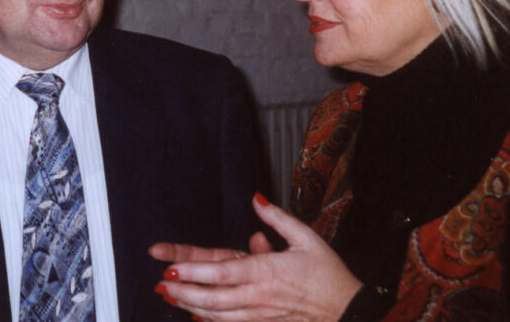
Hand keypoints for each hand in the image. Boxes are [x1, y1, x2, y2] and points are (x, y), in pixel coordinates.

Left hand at [148, 194, 361, 320]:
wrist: (349, 312)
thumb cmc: (329, 275)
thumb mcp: (307, 238)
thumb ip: (277, 218)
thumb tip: (256, 199)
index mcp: (267, 272)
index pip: (223, 271)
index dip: (195, 270)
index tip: (172, 266)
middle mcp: (259, 296)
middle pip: (214, 297)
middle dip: (184, 291)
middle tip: (160, 283)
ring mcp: (260, 314)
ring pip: (218, 315)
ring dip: (190, 306)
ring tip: (167, 296)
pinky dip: (210, 320)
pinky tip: (194, 315)